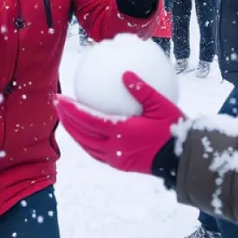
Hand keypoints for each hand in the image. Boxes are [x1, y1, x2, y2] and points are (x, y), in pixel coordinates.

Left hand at [54, 72, 185, 173]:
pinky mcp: (119, 164)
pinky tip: (83, 132)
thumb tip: (125, 73)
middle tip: (56, 104)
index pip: (88, 120)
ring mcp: (115, 158)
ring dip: (73, 131)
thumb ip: (143, 90)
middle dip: (66, 119)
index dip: (71, 109)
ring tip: (65, 117)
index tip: (59, 98)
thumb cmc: (174, 131)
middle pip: (81, 133)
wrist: (181, 161)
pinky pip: (95, 152)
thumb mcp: (162, 106)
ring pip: (86, 145)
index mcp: (122, 132)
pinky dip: (85, 141)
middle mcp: (114, 147)